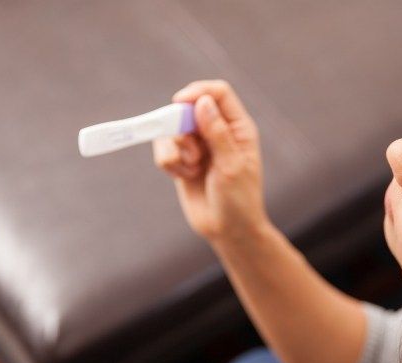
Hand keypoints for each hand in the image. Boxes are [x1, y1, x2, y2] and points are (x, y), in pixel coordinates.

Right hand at [153, 80, 267, 241]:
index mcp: (238, 128)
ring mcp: (198, 145)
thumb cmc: (239, 200)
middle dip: (181, 128)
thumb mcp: (231, 166)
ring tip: (192, 169)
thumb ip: (217, 133)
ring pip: (171, 129)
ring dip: (176, 150)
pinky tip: (184, 177)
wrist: (228, 231)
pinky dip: (169, 162)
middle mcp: (217, 131)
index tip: (179, 103)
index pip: (218, 93)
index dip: (198, 92)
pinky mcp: (182, 160)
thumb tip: (202, 102)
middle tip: (190, 152)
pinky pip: (163, 149)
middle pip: (188, 107)